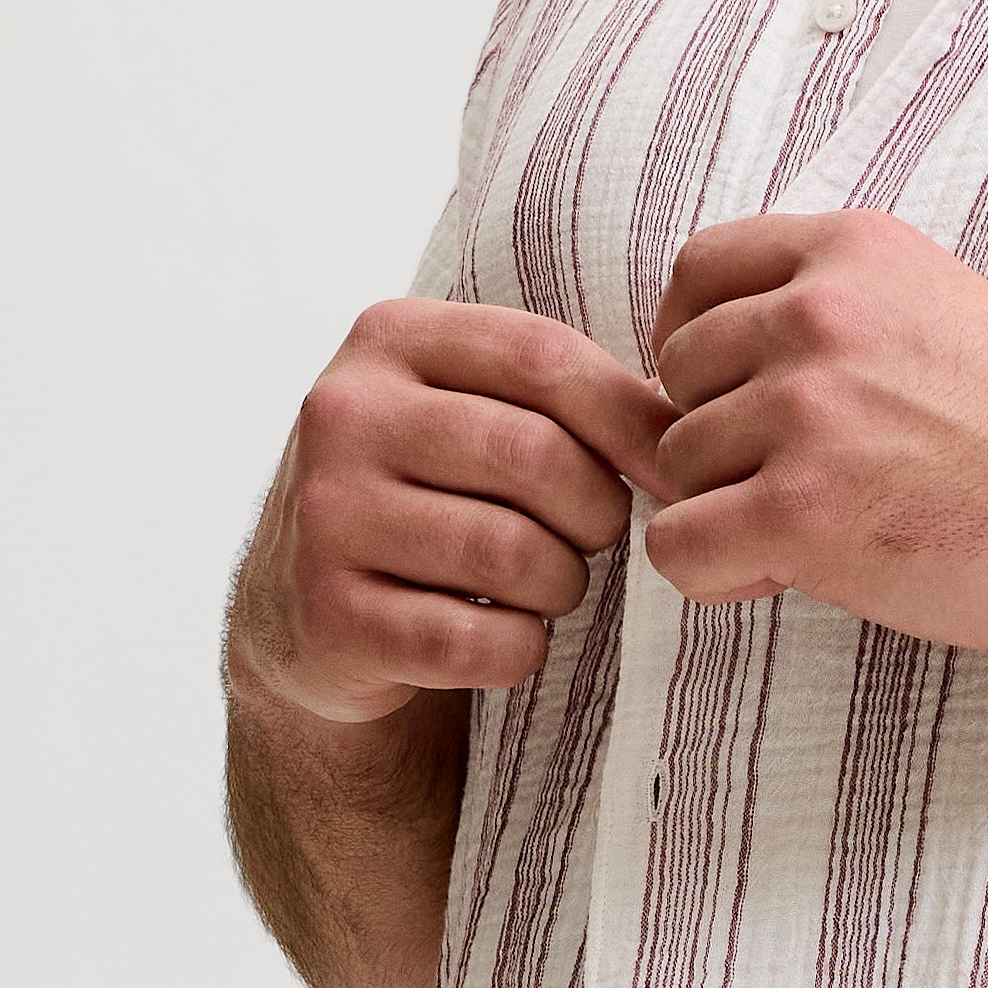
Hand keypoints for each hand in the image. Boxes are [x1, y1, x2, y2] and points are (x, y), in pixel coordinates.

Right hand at [231, 299, 674, 735]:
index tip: (669, 470)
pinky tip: (506, 636)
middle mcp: (344, 414)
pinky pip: (475, 642)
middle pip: (535, 457)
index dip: (630, 420)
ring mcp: (327, 516)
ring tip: (548, 585)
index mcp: (390, 338)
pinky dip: (518, 650)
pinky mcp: (330, 615)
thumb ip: (562, 394)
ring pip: (510, 555)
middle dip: (597, 512)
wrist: (304, 609)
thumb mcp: (470, 410)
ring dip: (562, 585)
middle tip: (592, 536)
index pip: (544, 358)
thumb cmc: (427, 494)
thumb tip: (683, 416)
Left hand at [638, 211, 987, 657]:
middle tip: (804, 483)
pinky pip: (678, 546)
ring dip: (731, 509)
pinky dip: (716, 573)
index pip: (697, 273)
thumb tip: (694, 378)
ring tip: (824, 528)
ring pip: (676, 466)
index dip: (694, 343)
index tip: (733, 396)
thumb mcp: (937, 314)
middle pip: (679, 376)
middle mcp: (818, 316)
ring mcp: (806, 412)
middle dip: (721, 437)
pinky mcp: (802, 511)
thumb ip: (828, 318)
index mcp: (852, 252)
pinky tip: (785, 574)